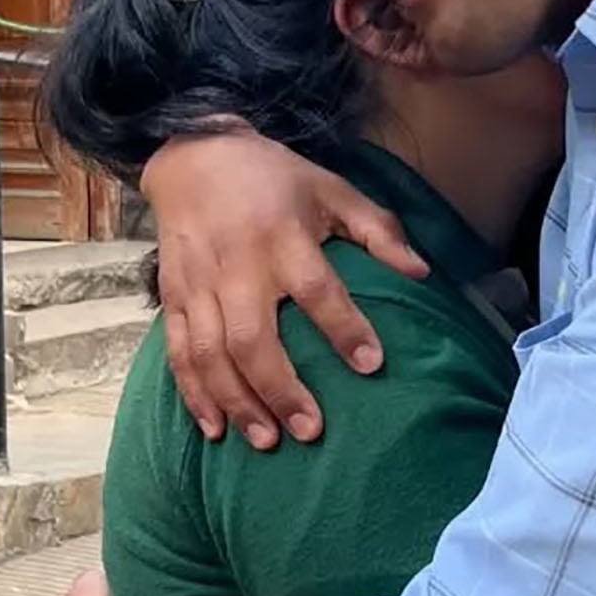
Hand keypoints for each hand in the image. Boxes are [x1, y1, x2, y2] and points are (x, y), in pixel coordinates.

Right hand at [141, 129, 427, 445]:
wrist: (193, 154)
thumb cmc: (274, 177)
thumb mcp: (332, 189)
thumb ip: (378, 229)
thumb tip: (422, 273)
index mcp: (282, 234)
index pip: (316, 288)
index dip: (344, 327)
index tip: (372, 364)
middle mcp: (237, 264)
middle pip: (253, 337)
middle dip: (281, 389)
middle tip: (312, 430)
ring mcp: (199, 284)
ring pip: (211, 354)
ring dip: (237, 403)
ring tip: (268, 441)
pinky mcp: (173, 297)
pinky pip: (179, 353)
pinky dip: (194, 395)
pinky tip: (214, 430)